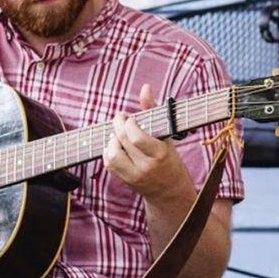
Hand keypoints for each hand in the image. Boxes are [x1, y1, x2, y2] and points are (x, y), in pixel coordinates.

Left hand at [103, 84, 195, 201]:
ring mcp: (134, 175)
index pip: (136, 137)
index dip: (128, 124)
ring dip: (111, 140)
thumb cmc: (169, 157)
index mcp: (160, 153)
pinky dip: (108, 151)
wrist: (169, 190)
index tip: (130, 117)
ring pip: (112, 154)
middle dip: (117, 125)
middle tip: (120, 119)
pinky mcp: (125, 181)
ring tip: (118, 134)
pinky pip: (109, 164)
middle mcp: (146, 166)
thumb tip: (145, 87)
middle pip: (122, 142)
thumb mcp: (166, 135)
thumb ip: (153, 111)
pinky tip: (116, 146)